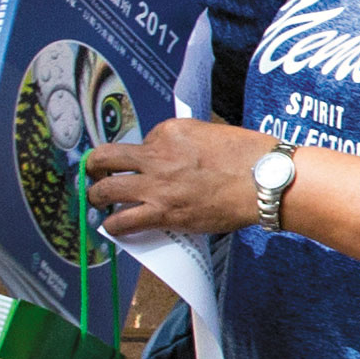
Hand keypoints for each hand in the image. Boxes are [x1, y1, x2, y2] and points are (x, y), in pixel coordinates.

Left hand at [86, 119, 274, 241]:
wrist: (264, 180)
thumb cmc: (250, 156)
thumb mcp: (213, 134)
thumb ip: (190, 143)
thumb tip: (181, 159)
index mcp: (170, 131)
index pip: (144, 140)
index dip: (144, 153)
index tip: (147, 163)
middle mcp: (156, 155)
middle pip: (108, 158)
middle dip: (95, 165)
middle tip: (94, 172)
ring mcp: (156, 185)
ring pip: (106, 189)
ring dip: (97, 195)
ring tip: (97, 201)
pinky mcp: (163, 213)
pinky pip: (123, 220)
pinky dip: (113, 225)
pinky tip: (112, 227)